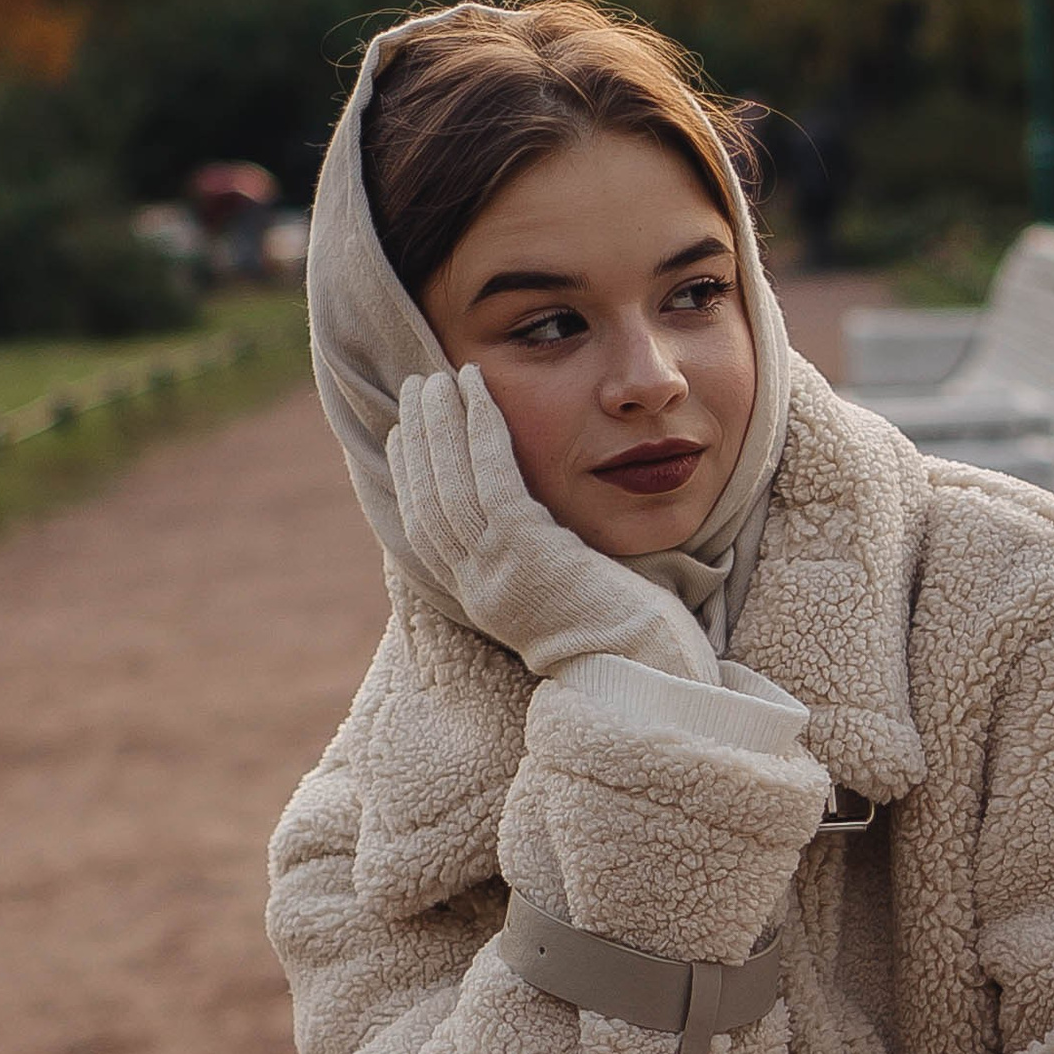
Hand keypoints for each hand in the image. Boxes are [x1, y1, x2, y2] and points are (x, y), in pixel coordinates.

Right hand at [389, 365, 717, 681]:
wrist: (646, 675)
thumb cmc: (624, 639)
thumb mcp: (561, 595)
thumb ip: (536, 561)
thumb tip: (531, 527)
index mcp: (481, 598)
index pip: (426, 528)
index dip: (411, 475)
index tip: (407, 431)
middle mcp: (477, 586)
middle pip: (428, 500)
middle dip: (418, 438)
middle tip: (417, 387)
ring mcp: (497, 570)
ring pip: (449, 484)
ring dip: (440, 423)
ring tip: (438, 378)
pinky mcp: (527, 552)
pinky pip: (491, 479)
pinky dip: (480, 430)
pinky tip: (477, 392)